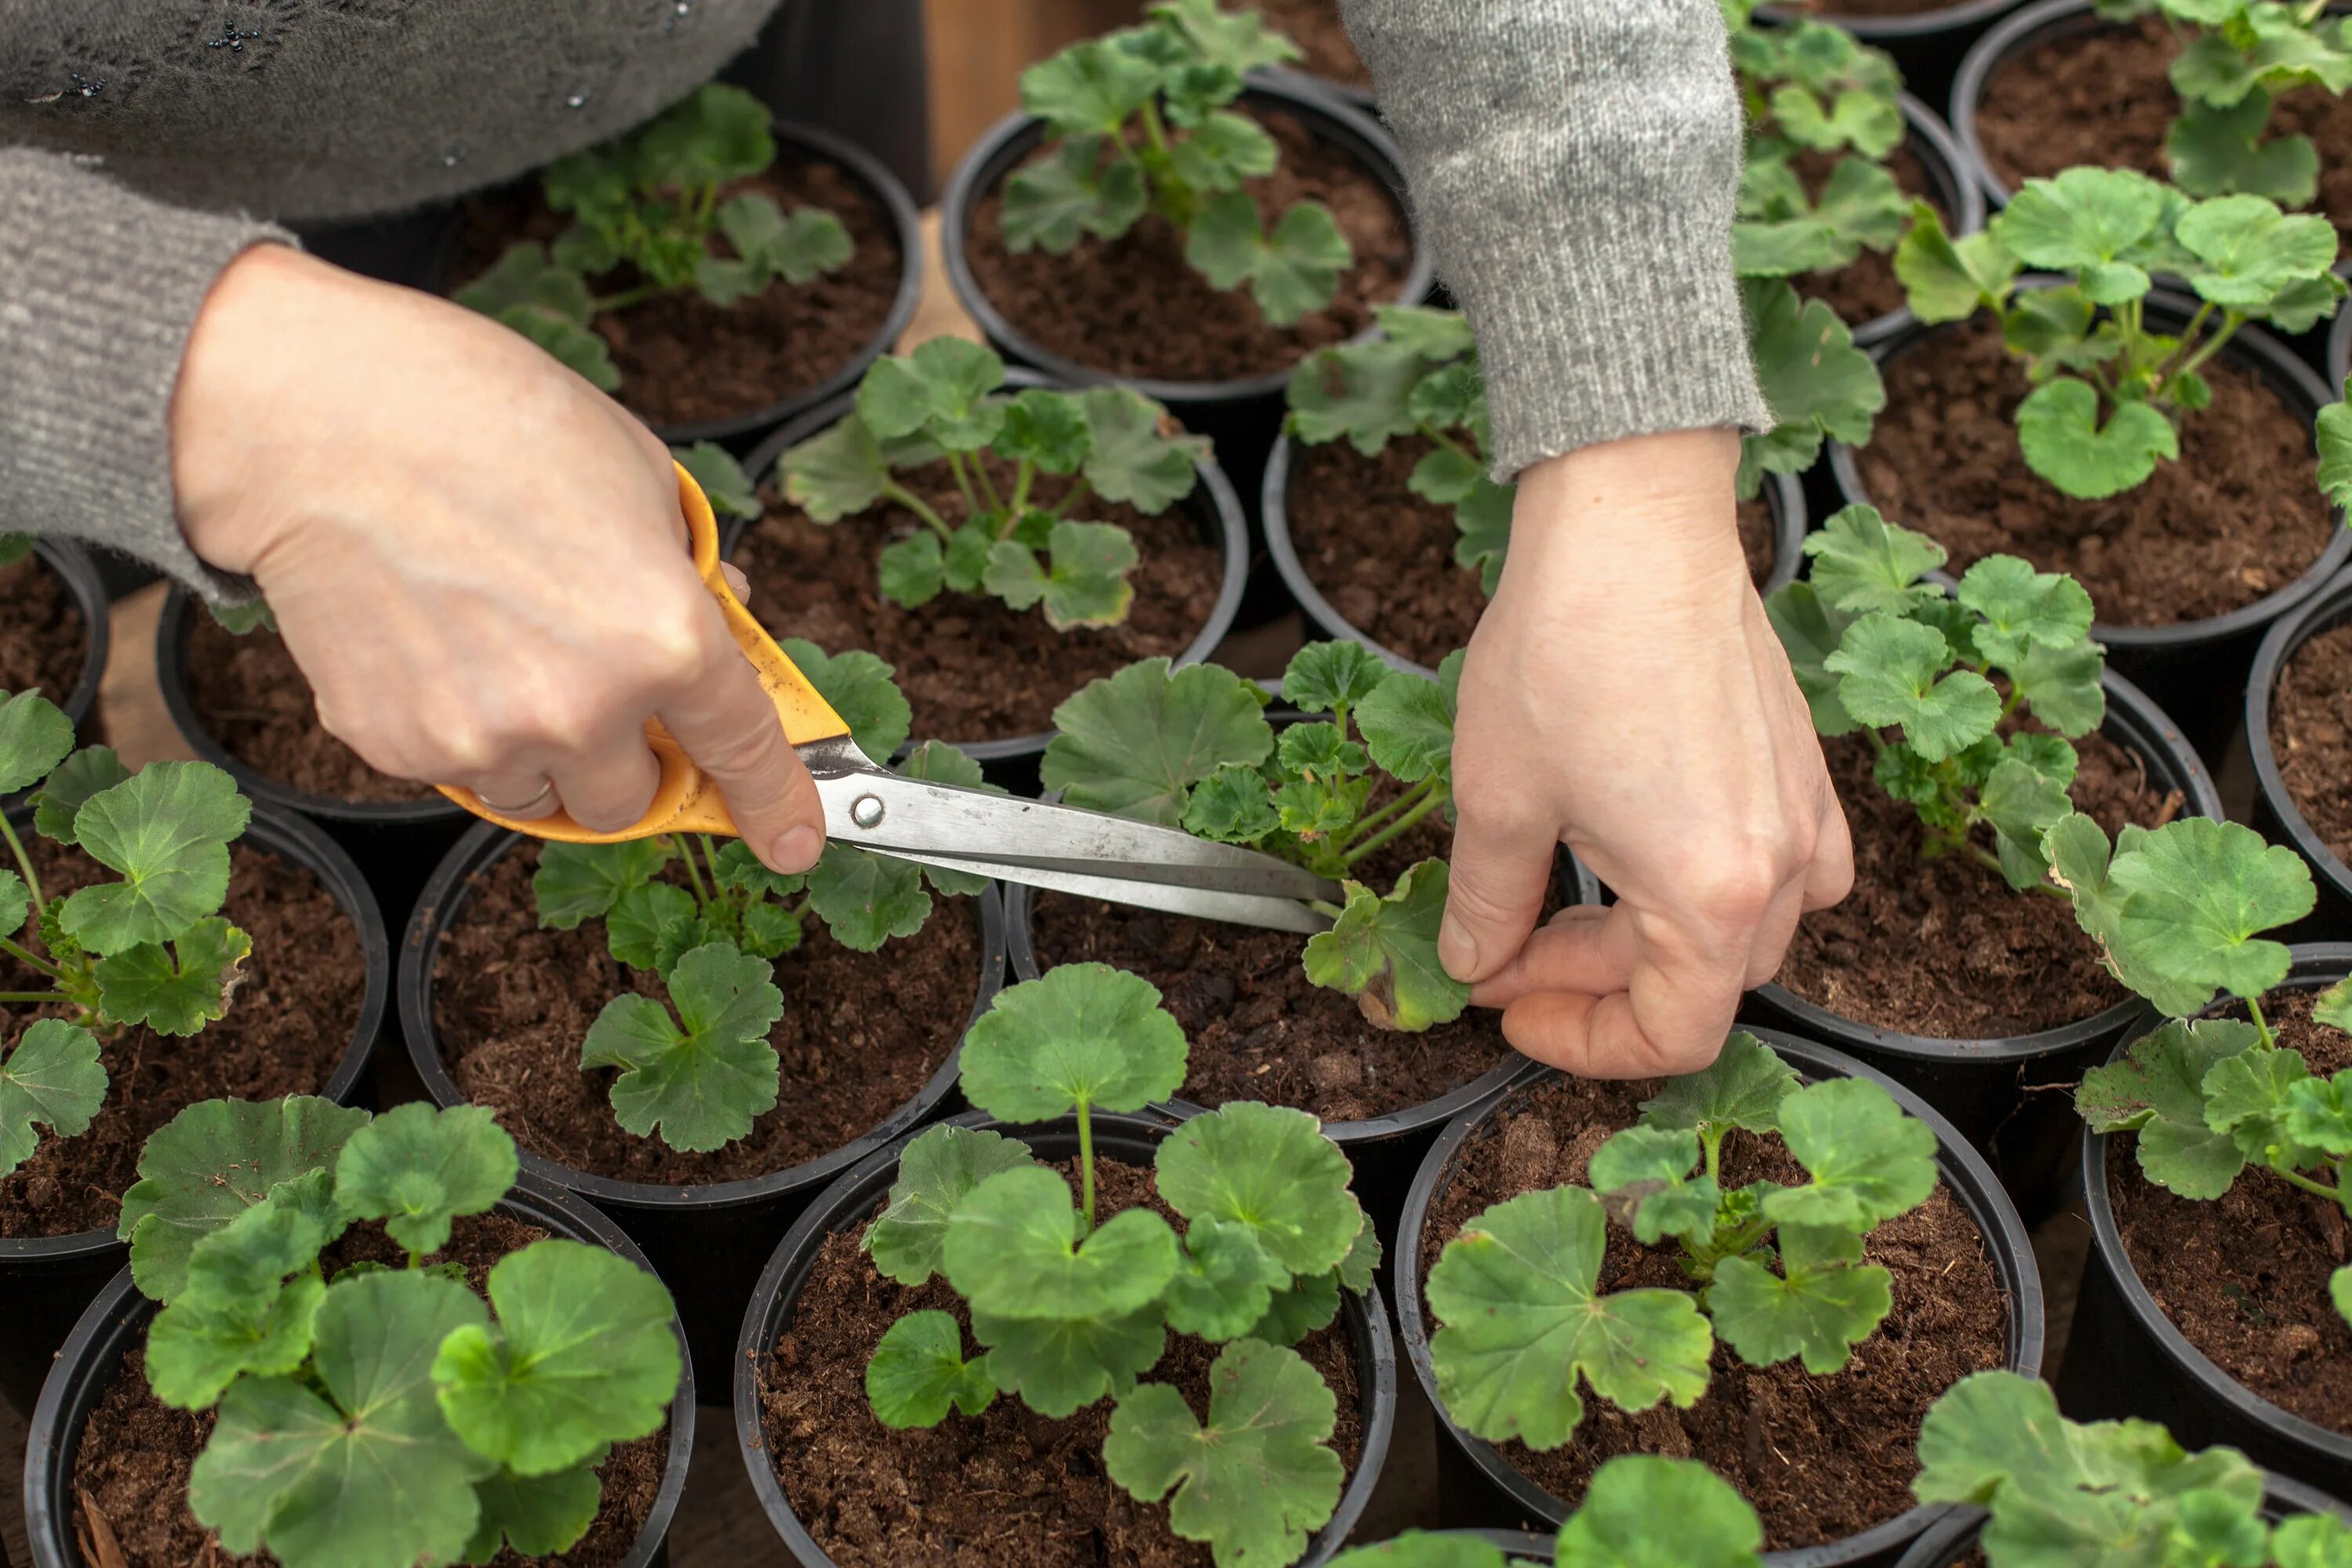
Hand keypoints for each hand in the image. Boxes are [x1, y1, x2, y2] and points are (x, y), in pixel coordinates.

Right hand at [171, 244, 824, 872]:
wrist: (318, 421)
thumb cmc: (482, 420)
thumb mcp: (637, 473)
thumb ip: (689, 566)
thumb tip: (723, 617)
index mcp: (665, 637)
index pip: (743, 751)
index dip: (775, 805)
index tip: (794, 843)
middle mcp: (584, 708)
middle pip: (629, 800)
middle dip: (627, 756)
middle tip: (595, 684)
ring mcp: (486, 737)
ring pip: (543, 796)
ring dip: (543, 749)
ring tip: (501, 644)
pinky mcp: (399, 745)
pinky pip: (459, 768)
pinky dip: (461, 725)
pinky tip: (437, 638)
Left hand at [1443, 428, 1851, 1076]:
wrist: (1632, 523)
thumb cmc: (1567, 652)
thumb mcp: (1499, 799)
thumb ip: (1490, 905)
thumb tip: (1477, 965)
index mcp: (1711, 898)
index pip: (1671, 1037)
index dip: (1581, 1044)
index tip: (1508, 1009)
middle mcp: (1783, 866)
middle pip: (1703, 984)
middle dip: (1598, 986)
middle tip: (1507, 951)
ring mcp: (1804, 810)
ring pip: (1745, 931)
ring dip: (1655, 940)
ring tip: (1568, 902)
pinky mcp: (1802, 761)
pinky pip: (1790, 865)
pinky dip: (1721, 886)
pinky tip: (1653, 851)